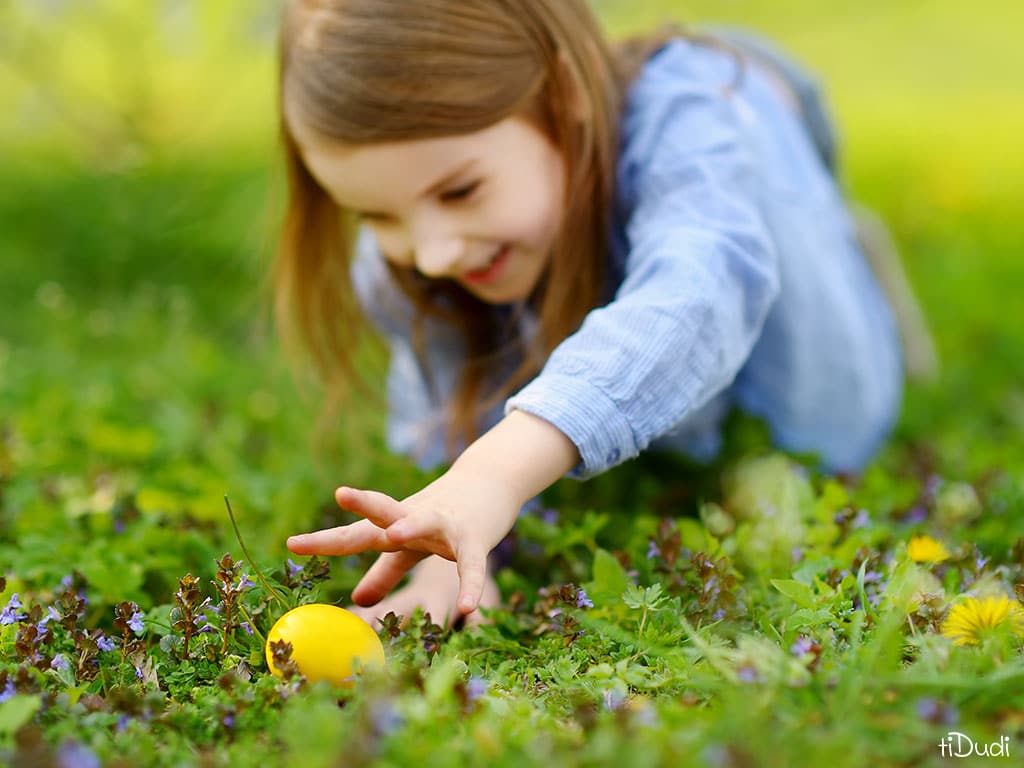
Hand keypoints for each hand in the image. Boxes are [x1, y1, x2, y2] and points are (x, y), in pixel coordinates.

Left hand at [287, 466, 520, 615]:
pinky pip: (473, 563)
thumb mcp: (410, 546)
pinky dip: (471, 584)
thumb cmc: (443, 517)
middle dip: (364, 504)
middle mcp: (414, 519)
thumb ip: (385, 571)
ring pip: (427, 521)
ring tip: (395, 534)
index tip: (291, 545)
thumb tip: (359, 598)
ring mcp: (446, 525)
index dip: (324, 541)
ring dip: (412, 525)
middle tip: (342, 493)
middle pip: (385, 511)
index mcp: (392, 525)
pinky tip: (469, 607)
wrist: (490, 483)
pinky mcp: (476, 537)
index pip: (354, 533)